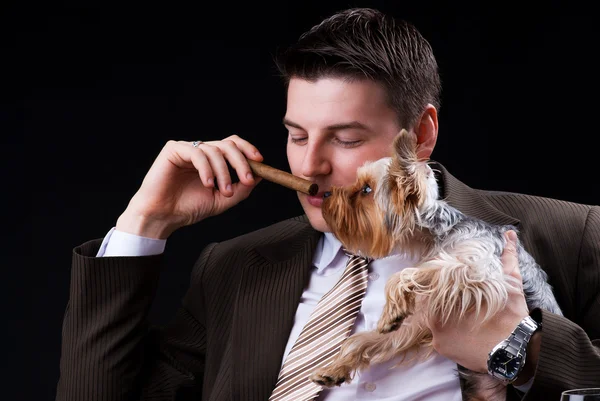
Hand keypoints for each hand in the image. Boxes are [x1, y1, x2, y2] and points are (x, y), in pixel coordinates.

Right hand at [116, 135, 263, 238]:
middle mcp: (200, 151)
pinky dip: (206, 168)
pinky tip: (207, 184)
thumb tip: (259, 176)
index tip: (260, 162)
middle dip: (241, 162)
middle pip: (227, 144)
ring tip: (222, 190)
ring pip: (214, 150)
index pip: (233, 145)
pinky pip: (196, 152)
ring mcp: (187, 148)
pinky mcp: (173, 149)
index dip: (248, 149)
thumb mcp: (222, 200)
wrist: (163, 217)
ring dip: (223, 172)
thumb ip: (240, 188)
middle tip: (246, 180)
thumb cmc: (188, 208)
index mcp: (212, 160)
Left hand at [428, 230, 529, 372]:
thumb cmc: (510, 317)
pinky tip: (463, 334)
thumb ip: (507, 258)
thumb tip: (509, 234)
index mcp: (445, 298)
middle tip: (459, 306)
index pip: (430, 287)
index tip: (450, 289)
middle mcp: (435, 317)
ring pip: (433, 322)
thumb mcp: (510, 283)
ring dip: (443, 319)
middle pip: (429, 304)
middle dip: (440, 303)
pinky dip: (448, 336)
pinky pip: (439, 339)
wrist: (516, 351)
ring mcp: (437, 335)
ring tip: (462, 320)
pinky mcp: (442, 350)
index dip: (438, 286)